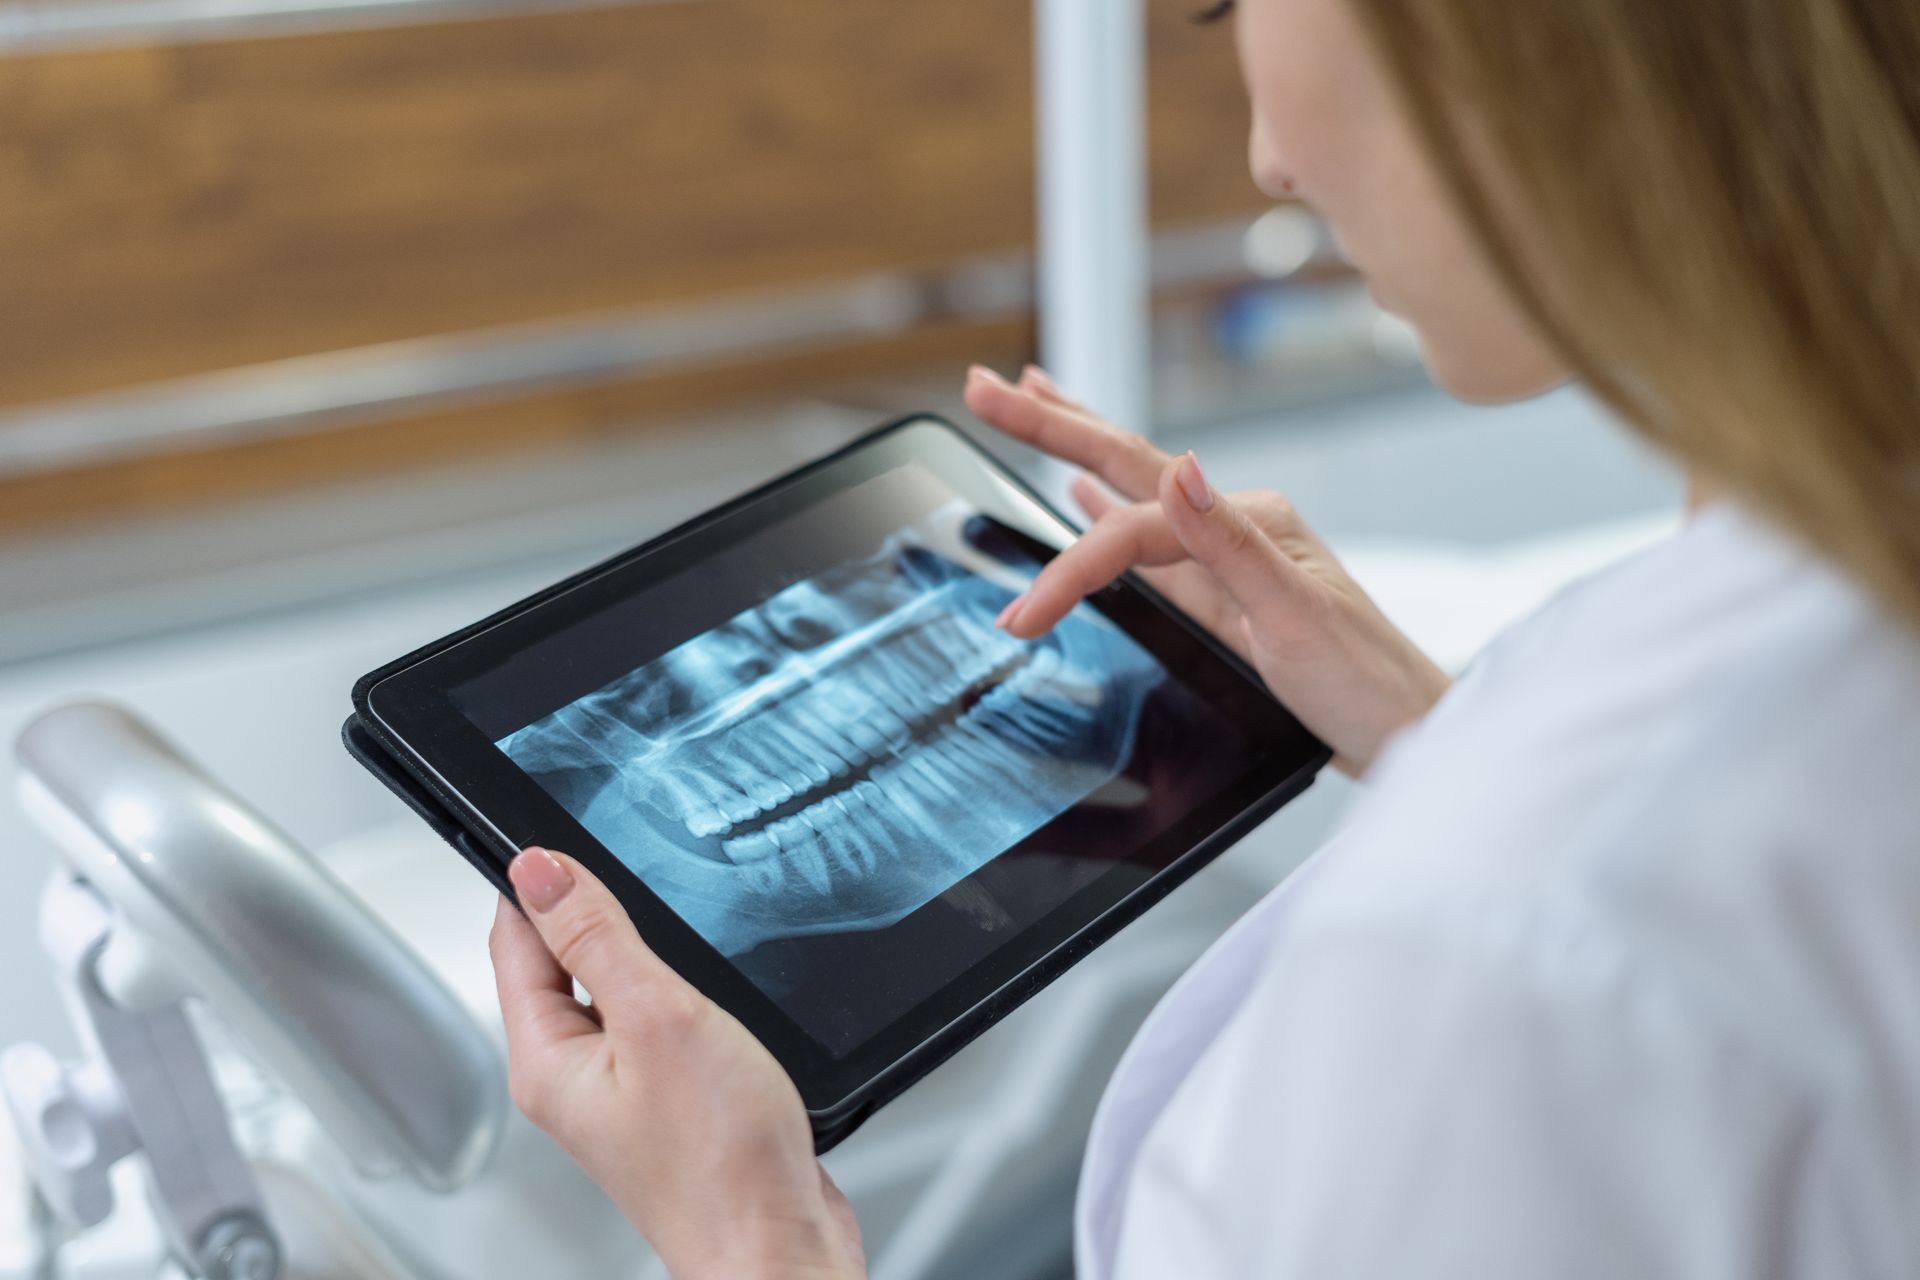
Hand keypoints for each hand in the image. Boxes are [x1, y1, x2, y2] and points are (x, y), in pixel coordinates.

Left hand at [490, 847, 864, 1279]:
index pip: (514, 940)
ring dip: (638, 948)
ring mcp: (622, 1094)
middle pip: (559, 962)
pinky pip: (655, 1024)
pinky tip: (710, 982)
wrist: (778, 1247)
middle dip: (587, 906)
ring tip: (672, 913)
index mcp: (547, 1059)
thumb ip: (596, 938)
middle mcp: (574, 1079)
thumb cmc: (721, 1162)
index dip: (535, 878)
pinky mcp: (671, 1104)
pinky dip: (675, 991)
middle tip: (624, 855)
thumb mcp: (657, 1018)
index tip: (561, 827)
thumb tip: (539, 869)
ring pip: (613, 991)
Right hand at [964, 364, 1449, 775]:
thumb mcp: (1297, 616)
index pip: (1133, 528)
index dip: (1070, 567)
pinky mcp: (1221, 594)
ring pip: (1129, 490)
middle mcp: (1236, 527)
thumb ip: (1231, 544)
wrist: (1410, 735)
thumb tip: (1176, 469)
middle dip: (1052, 423)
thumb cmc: (1366, 686)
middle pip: (1126, 464)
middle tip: (983, 387)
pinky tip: (1082, 494)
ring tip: (1028, 400)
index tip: (1023, 617)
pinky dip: (1106, 510)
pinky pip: (1146, 539)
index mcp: (1253, 521)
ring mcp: (1227, 558)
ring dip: (1074, 446)